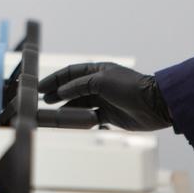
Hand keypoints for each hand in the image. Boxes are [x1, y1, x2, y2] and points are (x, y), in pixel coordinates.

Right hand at [38, 62, 172, 131]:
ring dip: (66, 107)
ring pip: (80, 103)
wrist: (154, 105)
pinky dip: (80, 119)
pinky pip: (90, 116)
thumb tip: (61, 92)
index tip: (40, 87)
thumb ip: (79, 86)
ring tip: (52, 113)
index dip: (55, 79)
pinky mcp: (110, 114)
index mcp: (98, 70)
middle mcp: (100, 83)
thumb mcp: (101, 82)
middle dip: (57, 93)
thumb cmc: (129, 88)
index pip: (71, 72)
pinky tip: (71, 122)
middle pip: (73, 88)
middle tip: (42, 100)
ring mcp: (105, 99)